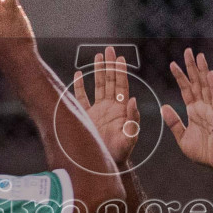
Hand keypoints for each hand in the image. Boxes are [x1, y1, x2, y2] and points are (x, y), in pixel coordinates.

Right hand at [72, 46, 140, 166]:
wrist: (105, 163)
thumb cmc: (120, 152)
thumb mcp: (130, 137)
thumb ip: (132, 119)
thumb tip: (133, 99)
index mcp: (122, 109)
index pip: (122, 86)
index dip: (121, 72)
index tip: (119, 58)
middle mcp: (110, 106)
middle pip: (111, 81)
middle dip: (110, 65)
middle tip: (109, 49)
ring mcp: (98, 110)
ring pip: (98, 85)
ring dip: (99, 70)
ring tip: (99, 56)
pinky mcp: (87, 116)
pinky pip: (82, 98)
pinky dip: (80, 86)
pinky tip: (79, 74)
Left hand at [161, 49, 212, 171]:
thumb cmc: (202, 151)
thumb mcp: (181, 137)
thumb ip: (173, 122)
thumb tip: (163, 107)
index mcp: (193, 111)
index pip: (186, 89)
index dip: (180, 76)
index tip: (172, 64)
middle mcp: (203, 107)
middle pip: (197, 82)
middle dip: (192, 67)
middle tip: (188, 51)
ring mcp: (212, 110)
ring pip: (207, 86)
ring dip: (203, 71)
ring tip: (200, 56)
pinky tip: (210, 75)